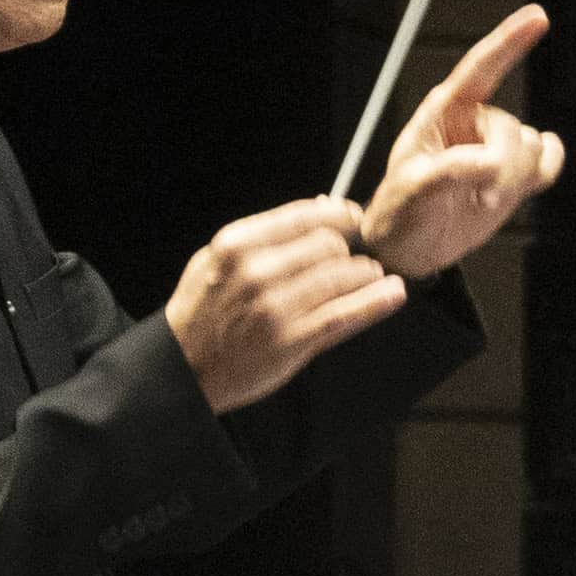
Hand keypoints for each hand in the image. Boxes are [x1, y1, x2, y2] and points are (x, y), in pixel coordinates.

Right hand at [164, 200, 402, 414]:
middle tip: (353, 260)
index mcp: (237, 245)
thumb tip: (321, 207)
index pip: (306, 216)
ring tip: (371, 277)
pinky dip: (375, 301)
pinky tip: (392, 293)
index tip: (353, 219)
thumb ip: (264, 235)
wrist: (183, 368)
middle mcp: (257, 272)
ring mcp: (276, 308)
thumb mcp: (216, 261)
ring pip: (343, 275)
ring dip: (364, 274)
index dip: (339, 216)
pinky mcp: (293, 340)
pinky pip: (345, 313)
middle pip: (329, 244)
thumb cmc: (202, 313)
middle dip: (348, 251)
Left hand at [358, 6, 566, 281]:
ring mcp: (495, 146)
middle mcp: (472, 122)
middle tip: (479, 199)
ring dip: (515, 181)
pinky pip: (548, 159)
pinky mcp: (514, 173)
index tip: (538, 16)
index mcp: (442, 112)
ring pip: (531, 147)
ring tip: (481, 202)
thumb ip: (449, 172)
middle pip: (512, 129)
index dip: (509, 42)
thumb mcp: (410, 192)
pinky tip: (527, 182)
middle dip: (503, 168)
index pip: (480, 69)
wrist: (411, 249)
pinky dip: (545, 169)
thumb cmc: (399, 214)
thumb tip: (491, 162)